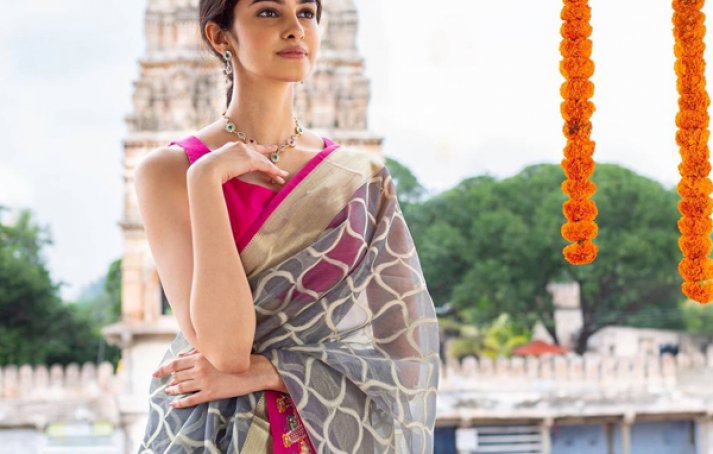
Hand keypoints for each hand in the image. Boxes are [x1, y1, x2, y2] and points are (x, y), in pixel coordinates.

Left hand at [152, 349, 285, 408]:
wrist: (252, 370)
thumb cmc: (235, 357)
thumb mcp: (216, 352)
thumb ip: (197, 353)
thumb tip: (181, 354)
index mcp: (201, 357)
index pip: (175, 363)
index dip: (163, 369)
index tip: (155, 373)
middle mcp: (199, 369)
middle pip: (177, 375)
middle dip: (169, 380)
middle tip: (165, 384)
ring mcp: (204, 382)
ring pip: (182, 387)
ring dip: (173, 390)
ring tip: (168, 392)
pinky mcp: (210, 394)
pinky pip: (191, 400)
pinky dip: (180, 403)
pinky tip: (174, 404)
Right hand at [188, 140, 289, 185]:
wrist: (207, 169)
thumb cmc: (207, 170)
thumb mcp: (217, 165)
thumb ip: (224, 165)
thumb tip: (223, 172)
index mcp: (232, 145)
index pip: (250, 148)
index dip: (260, 150)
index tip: (268, 149)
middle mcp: (240, 146)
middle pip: (259, 154)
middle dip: (270, 161)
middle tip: (280, 167)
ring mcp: (245, 152)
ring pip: (264, 161)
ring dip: (274, 170)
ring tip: (283, 176)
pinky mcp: (250, 160)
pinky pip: (265, 166)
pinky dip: (273, 171)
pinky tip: (279, 176)